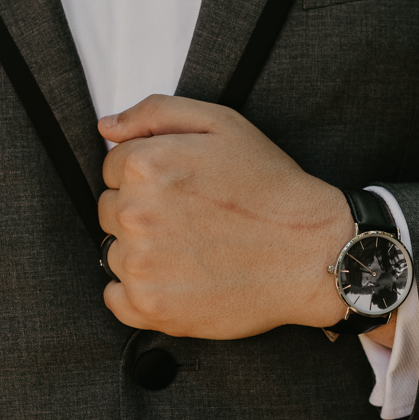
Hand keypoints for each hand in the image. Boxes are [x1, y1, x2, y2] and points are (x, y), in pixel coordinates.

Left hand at [97, 94, 361, 338]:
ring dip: (144, 252)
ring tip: (195, 250)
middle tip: (194, 219)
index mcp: (145, 165)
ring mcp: (140, 264)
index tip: (184, 189)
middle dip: (144, 211)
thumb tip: (107, 127)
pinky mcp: (150, 306)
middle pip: (110, 210)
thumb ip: (156, 113)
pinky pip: (116, 297)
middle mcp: (134, 213)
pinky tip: (179, 280)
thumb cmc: (271, 188)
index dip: (151, 176)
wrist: (311, 252)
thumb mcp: (222, 124)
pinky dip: (140, 292)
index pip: (114, 167)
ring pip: (115, 252)